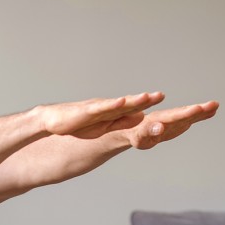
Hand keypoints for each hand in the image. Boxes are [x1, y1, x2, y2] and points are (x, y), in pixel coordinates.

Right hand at [40, 92, 165, 139]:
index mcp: (116, 113)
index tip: (171, 106)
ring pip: (120, 103)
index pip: (139, 109)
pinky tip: (121, 102)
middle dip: (150, 100)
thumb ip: (122, 124)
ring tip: (150, 96)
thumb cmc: (79, 123)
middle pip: (135, 103)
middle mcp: (110, 108)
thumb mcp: (104, 128)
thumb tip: (141, 121)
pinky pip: (101, 108)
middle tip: (164, 96)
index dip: (153, 106)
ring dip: (135, 100)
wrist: (53, 119)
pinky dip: (112, 104)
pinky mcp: (85, 111)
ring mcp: (99, 108)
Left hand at [124, 100, 219, 149]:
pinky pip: (191, 118)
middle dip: (198, 110)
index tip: (197, 108)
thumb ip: (148, 132)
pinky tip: (212, 111)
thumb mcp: (139, 137)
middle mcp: (168, 116)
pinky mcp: (177, 123)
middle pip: (184, 113)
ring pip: (190, 114)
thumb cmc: (134, 135)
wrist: (133, 130)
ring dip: (203, 111)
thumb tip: (160, 128)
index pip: (174, 116)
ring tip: (216, 105)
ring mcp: (174, 119)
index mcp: (158, 119)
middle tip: (213, 105)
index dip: (185, 113)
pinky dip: (201, 115)